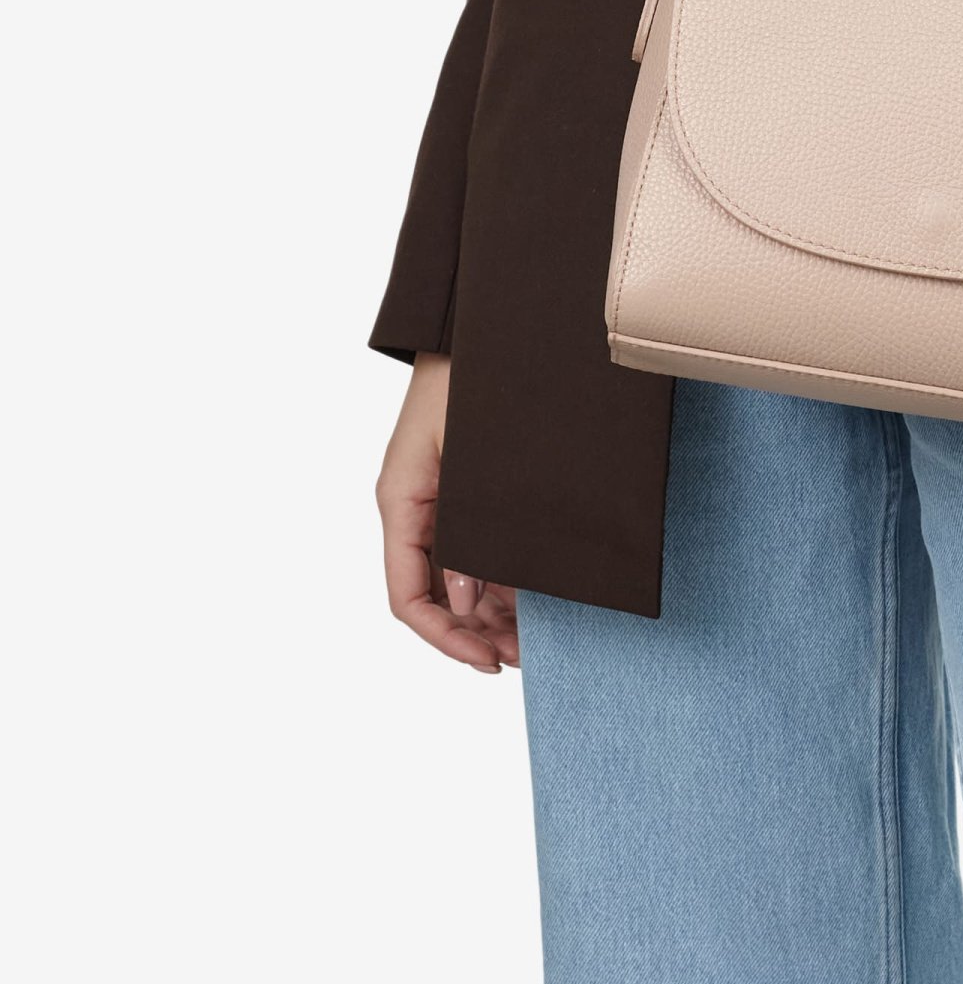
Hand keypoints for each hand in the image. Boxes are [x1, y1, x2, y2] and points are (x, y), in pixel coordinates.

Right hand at [377, 354, 518, 672]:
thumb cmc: (472, 378)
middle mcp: (416, 509)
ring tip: (537, 638)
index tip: (487, 661)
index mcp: (402, 502)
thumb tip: (464, 597)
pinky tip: (538, 596)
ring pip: (460, 576)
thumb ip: (466, 529)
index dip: (444, 638)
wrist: (482, 322)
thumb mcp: (468, 459)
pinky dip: (503, 575)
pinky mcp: (468, 488)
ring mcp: (441, 500)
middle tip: (527, 657)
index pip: (407, 597)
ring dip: (493, 610)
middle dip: (477, 632)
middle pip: (436, 595)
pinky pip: (477, 546)